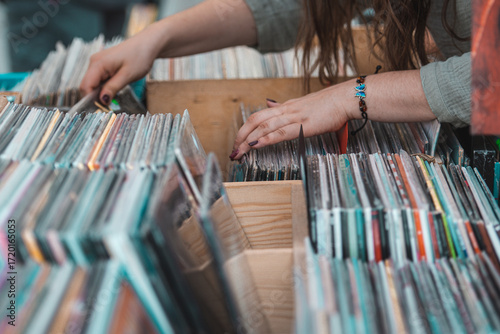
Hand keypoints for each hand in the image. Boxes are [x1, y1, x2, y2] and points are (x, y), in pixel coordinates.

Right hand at [80, 27, 160, 104]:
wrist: (148, 44)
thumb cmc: (140, 56)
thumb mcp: (127, 75)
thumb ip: (113, 88)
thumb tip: (101, 100)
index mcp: (98, 64)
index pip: (85, 86)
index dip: (90, 100)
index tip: (100, 110)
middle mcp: (94, 62)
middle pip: (87, 86)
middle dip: (95, 98)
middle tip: (109, 108)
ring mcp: (98, 63)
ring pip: (93, 84)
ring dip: (100, 93)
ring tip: (113, 99)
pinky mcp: (104, 65)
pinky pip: (99, 79)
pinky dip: (104, 87)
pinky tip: (114, 90)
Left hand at [231, 85, 350, 159]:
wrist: (346, 99)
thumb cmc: (330, 104)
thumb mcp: (303, 104)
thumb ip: (286, 107)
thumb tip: (270, 105)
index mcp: (286, 107)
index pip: (259, 117)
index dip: (246, 129)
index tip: (239, 142)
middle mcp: (287, 110)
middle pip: (255, 121)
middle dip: (241, 136)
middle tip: (233, 151)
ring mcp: (294, 117)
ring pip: (264, 127)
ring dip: (248, 141)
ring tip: (238, 153)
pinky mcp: (303, 125)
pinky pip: (280, 132)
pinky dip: (265, 139)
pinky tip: (255, 146)